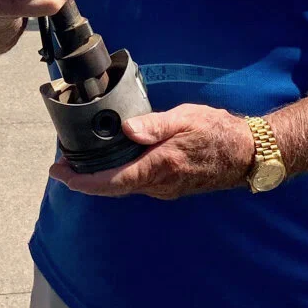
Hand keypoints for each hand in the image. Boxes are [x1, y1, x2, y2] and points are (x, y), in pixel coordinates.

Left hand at [49, 104, 254, 199]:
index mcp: (159, 167)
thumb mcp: (185, 119)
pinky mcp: (170, 185)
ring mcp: (165, 188)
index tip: (60, 174)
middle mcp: (160, 185)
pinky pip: (137, 183)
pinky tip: (113, 161)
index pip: (113, 181)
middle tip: (61, 167)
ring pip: (125, 187)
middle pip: (114, 188)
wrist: (247, 153)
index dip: (83, 181)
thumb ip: (154, 125)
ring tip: (80, 161)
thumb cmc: (217, 131)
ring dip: (101, 178)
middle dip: (85, 180)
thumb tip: (126, 129)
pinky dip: (118, 175)